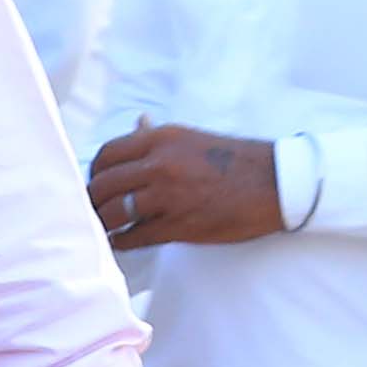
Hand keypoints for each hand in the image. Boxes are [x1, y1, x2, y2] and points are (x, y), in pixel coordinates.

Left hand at [85, 125, 285, 248]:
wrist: (273, 183)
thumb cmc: (233, 160)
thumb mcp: (191, 138)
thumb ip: (158, 136)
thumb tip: (137, 123)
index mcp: (161, 139)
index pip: (106, 154)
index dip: (95, 172)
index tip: (97, 182)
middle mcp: (160, 164)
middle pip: (103, 185)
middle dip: (93, 200)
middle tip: (95, 209)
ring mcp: (168, 196)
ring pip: (113, 213)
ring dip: (104, 224)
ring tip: (105, 228)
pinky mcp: (179, 226)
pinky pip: (134, 237)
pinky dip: (122, 242)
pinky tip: (121, 242)